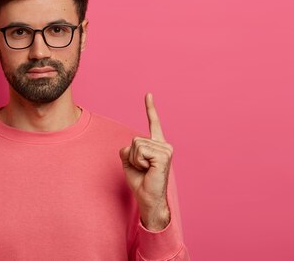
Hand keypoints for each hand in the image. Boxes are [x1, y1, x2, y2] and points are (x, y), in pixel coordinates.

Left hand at [119, 93, 172, 231]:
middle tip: (142, 169)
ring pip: (136, 144)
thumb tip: (130, 146)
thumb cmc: (140, 182)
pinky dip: (138, 161)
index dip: (150, 108)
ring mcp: (166, 150)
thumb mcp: (129, 161)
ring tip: (145, 170)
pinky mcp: (163, 155)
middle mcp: (164, 145)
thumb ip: (128, 149)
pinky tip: (148, 170)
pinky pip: (140, 151)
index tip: (148, 94)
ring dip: (135, 160)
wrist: (148, 199)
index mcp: (157, 145)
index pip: (154, 123)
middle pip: (135, 139)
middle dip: (132, 156)